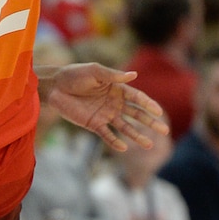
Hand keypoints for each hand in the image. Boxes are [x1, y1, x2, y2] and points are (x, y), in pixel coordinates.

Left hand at [37, 63, 168, 150]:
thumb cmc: (74, 75)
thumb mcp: (94, 71)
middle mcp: (114, 102)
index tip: (159, 112)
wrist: (54, 87)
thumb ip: (113, 75)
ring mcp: (105, 114)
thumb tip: (134, 75)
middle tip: (164, 131)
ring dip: (137, 135)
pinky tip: (125, 148)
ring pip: (125, 127)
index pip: (137, 98)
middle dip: (150, 122)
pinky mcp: (93, 124)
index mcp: (117, 88)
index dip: (149, 104)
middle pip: (136, 114)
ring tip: (149, 145)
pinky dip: (115, 141)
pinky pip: (107, 135)